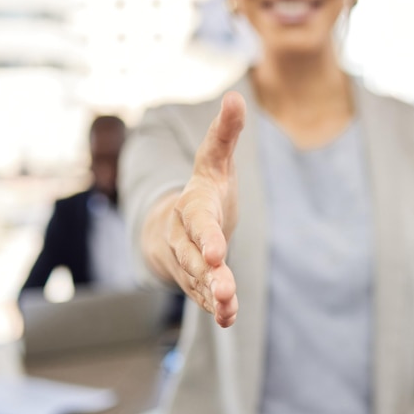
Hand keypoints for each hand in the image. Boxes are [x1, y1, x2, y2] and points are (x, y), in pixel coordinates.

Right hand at [143, 92, 244, 327]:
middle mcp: (184, 236)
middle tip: (224, 289)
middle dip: (208, 273)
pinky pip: (200, 295)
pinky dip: (214, 307)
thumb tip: (235, 96)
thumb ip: (225, 134)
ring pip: (196, 280)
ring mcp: (187, 260)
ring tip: (228, 308)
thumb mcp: (214, 160)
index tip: (220, 252)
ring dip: (212, 295)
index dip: (207, 236)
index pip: (198, 222)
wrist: (178, 219)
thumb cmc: (203, 187)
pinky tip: (229, 317)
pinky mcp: (194, 278)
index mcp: (192, 206)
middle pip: (194, 257)